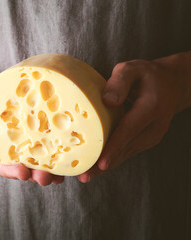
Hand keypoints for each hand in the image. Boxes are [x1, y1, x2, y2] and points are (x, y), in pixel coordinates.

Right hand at [0, 85, 64, 185]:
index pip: (2, 165)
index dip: (11, 171)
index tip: (22, 172)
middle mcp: (13, 152)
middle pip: (25, 169)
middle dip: (36, 175)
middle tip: (45, 177)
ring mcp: (29, 146)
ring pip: (40, 163)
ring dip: (51, 171)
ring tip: (60, 174)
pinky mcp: (42, 136)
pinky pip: (52, 147)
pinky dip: (60, 155)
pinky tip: (69, 157)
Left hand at [78, 53, 190, 182]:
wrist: (173, 85)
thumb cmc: (147, 75)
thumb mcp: (133, 68)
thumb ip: (120, 81)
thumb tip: (108, 101)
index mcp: (150, 107)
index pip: (129, 130)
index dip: (114, 147)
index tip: (101, 163)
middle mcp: (153, 126)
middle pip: (126, 148)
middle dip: (104, 165)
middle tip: (84, 176)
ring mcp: (151, 136)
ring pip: (126, 154)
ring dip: (106, 167)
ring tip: (85, 176)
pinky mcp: (145, 140)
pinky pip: (127, 151)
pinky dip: (111, 160)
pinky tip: (95, 168)